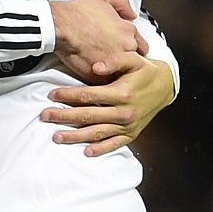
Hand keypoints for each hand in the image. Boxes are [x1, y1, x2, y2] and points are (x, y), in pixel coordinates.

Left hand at [41, 56, 173, 155]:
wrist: (167, 86)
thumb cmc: (146, 71)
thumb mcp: (133, 59)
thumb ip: (114, 60)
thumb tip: (95, 67)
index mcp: (122, 93)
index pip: (88, 95)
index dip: (68, 95)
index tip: (52, 95)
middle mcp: (124, 112)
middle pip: (88, 116)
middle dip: (64, 116)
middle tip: (45, 116)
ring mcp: (128, 125)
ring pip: (97, 132)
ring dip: (75, 136)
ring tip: (56, 137)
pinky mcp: (132, 133)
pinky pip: (114, 144)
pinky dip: (101, 149)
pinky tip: (86, 152)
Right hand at [50, 0, 147, 82]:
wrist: (60, 26)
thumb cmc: (78, 12)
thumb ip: (123, 4)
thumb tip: (132, 14)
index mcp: (128, 31)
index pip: (142, 46)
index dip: (132, 48)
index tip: (124, 49)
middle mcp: (125, 47)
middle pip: (133, 60)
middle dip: (125, 60)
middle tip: (113, 58)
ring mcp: (114, 63)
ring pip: (121, 72)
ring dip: (115, 71)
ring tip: (104, 67)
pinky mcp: (100, 75)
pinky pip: (106, 81)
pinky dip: (101, 78)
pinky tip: (93, 72)